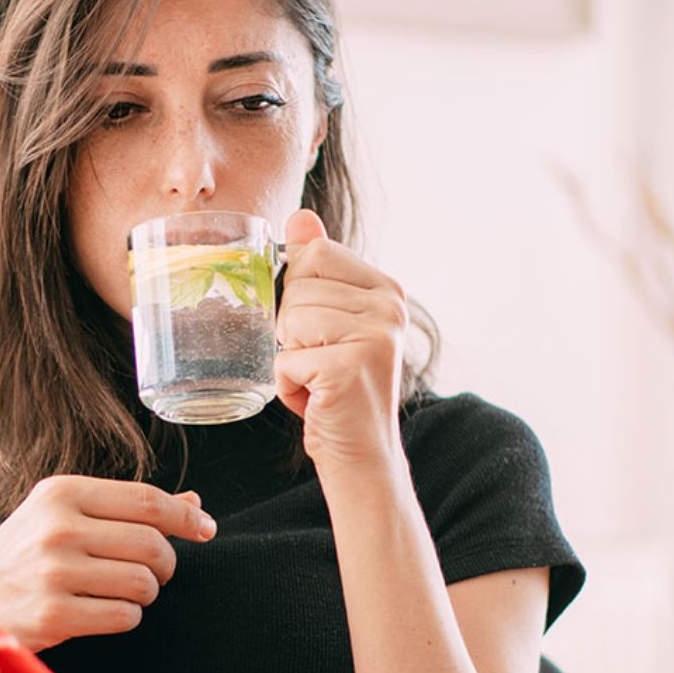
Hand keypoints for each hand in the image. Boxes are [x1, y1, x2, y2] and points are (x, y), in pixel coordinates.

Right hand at [0, 475, 215, 651]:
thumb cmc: (19, 558)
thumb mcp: (61, 518)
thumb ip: (125, 508)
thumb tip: (193, 504)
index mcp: (61, 492)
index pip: (146, 499)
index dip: (184, 518)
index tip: (205, 530)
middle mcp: (58, 526)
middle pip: (152, 543)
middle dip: (165, 563)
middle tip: (154, 572)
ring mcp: (54, 571)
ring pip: (143, 582)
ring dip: (144, 593)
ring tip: (118, 593)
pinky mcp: (54, 614)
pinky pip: (126, 617)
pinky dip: (125, 618)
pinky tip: (100, 613)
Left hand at [275, 208, 408, 473]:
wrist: (361, 455)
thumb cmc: (336, 388)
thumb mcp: (327, 322)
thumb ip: (316, 268)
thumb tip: (300, 216)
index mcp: (384, 289)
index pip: (316, 255)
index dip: (300, 294)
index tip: (320, 330)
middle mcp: (388, 307)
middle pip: (298, 288)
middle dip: (291, 331)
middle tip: (319, 362)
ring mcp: (375, 336)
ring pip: (288, 322)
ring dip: (289, 359)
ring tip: (317, 380)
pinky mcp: (352, 367)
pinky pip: (285, 361)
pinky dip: (287, 386)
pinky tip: (315, 399)